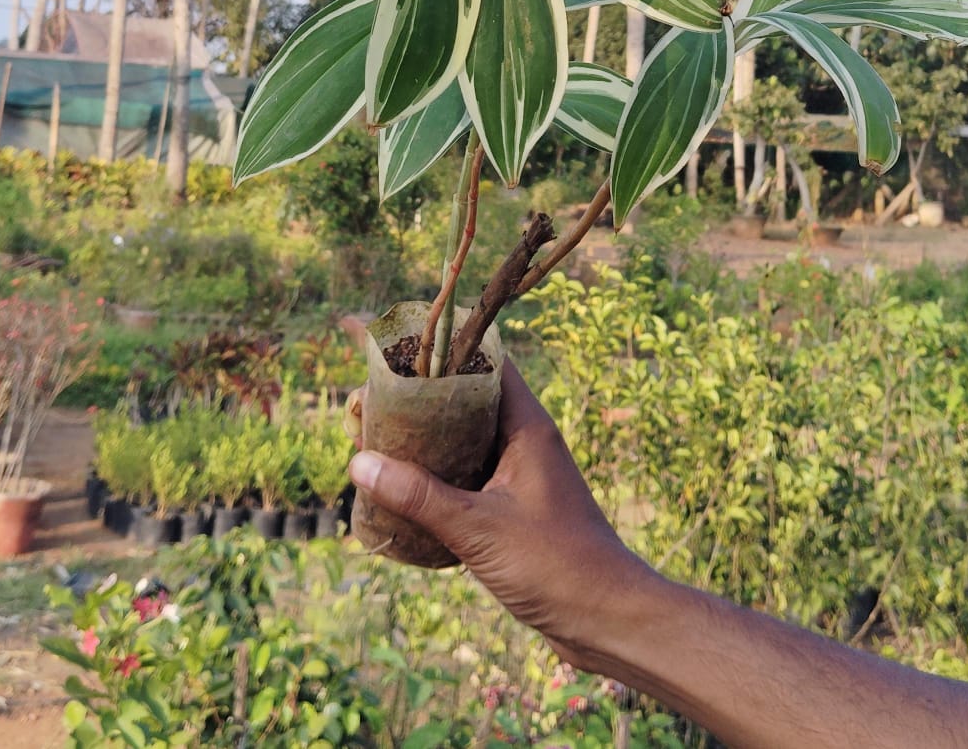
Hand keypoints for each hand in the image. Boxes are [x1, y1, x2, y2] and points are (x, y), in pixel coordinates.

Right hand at [347, 360, 651, 666]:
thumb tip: (359, 462)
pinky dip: (433, 476)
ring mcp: (519, 473)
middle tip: (364, 405)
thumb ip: (420, 495)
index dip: (437, 348)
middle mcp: (523, 439)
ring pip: (460, 440)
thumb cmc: (556, 565)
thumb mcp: (479, 528)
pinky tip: (398, 491)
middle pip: (462, 400)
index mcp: (526, 424)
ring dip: (420, 441)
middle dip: (414, 400)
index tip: (390, 348)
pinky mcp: (512, 506)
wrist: (607, 618)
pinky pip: (465, 475)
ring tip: (369, 442)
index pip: (482, 361)